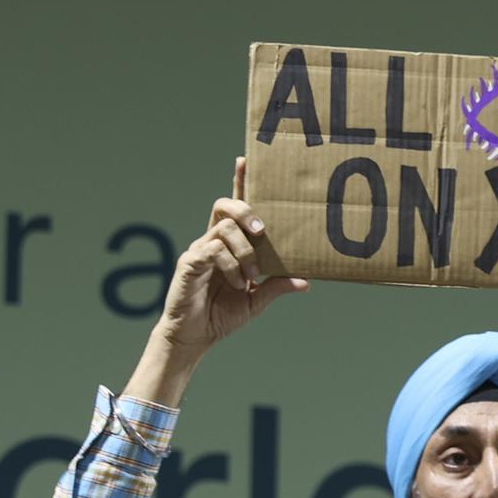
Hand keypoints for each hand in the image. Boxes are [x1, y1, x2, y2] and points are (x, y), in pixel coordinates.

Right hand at [126, 158, 307, 403]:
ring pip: (223, 229)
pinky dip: (232, 266)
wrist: (196, 337)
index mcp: (230, 243)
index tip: (245, 160)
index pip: (234, 207)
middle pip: (225, 205)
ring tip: (252, 277)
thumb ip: (278, 285)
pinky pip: (212, 251)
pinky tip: (239, 284)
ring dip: (245, 251)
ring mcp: (200, 249)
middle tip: (262, 231)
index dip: (240, 183)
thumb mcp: (258, 300)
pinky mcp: (190, 262)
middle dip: (245, 210)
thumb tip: (307, 280)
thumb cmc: (223, 314)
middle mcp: (213, 240)